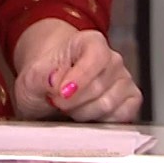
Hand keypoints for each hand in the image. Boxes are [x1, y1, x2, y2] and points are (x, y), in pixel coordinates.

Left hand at [11, 26, 140, 122]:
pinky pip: (121, 117)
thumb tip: (54, 82)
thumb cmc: (45, 77)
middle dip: (72, 101)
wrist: (51, 87)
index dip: (79, 77)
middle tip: (55, 101)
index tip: (61, 92)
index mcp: (90, 41)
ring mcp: (124, 80)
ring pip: (108, 105)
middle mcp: (112, 59)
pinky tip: (85, 113)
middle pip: (99, 86)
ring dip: (82, 112)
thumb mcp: (32, 76)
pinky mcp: (131, 101)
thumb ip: (40, 77)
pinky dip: (99, 120)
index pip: (95, 56)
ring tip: (68, 107)